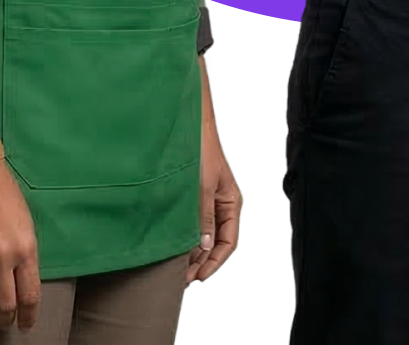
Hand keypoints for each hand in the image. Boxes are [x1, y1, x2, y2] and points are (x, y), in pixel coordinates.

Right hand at [0, 159, 40, 331]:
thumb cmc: (5, 194)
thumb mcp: (26, 223)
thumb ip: (24, 253)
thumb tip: (21, 280)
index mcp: (26, 247)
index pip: (30, 294)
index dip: (29, 315)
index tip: (27, 324)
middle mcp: (2, 257)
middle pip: (5, 305)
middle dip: (7, 319)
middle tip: (6, 322)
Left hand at [187, 123, 241, 283]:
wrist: (191, 129)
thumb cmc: (201, 154)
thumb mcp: (203, 188)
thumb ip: (204, 218)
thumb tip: (203, 247)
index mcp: (232, 204)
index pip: (228, 243)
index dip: (214, 263)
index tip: (197, 277)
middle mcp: (223, 208)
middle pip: (217, 244)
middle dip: (202, 262)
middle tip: (182, 279)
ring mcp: (209, 205)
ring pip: (205, 238)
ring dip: (194, 254)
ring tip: (177, 269)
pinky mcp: (196, 202)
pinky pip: (196, 227)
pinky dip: (188, 241)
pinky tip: (177, 249)